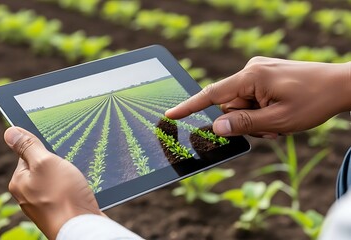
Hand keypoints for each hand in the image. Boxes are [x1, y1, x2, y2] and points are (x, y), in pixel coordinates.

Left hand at [4, 127, 103, 239]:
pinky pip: (67, 193)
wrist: (82, 228)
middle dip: (59, 163)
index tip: (56, 149)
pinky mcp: (61, 212)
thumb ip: (28, 146)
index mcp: (19, 182)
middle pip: (44, 168)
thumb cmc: (63, 196)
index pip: (28, 155)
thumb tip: (10, 131)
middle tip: (69, 166)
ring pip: (58, 181)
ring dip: (70, 176)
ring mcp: (45, 205)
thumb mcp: (44, 162)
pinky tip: (82, 191)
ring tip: (77, 181)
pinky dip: (75, 189)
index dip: (44, 149)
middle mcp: (28, 195)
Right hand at [166, 57, 350, 137]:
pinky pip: (251, 98)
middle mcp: (251, 70)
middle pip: (230, 105)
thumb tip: (216, 127)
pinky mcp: (264, 75)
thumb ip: (244, 125)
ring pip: (242, 104)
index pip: (211, 95)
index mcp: (251, 77)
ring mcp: (258, 72)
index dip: (189, 106)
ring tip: (279, 122)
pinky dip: (261, 110)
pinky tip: (278, 112)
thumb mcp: (278, 121)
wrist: (340, 85)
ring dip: (255, 118)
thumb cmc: (313, 101)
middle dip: (245, 121)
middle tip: (270, 129)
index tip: (170, 115)